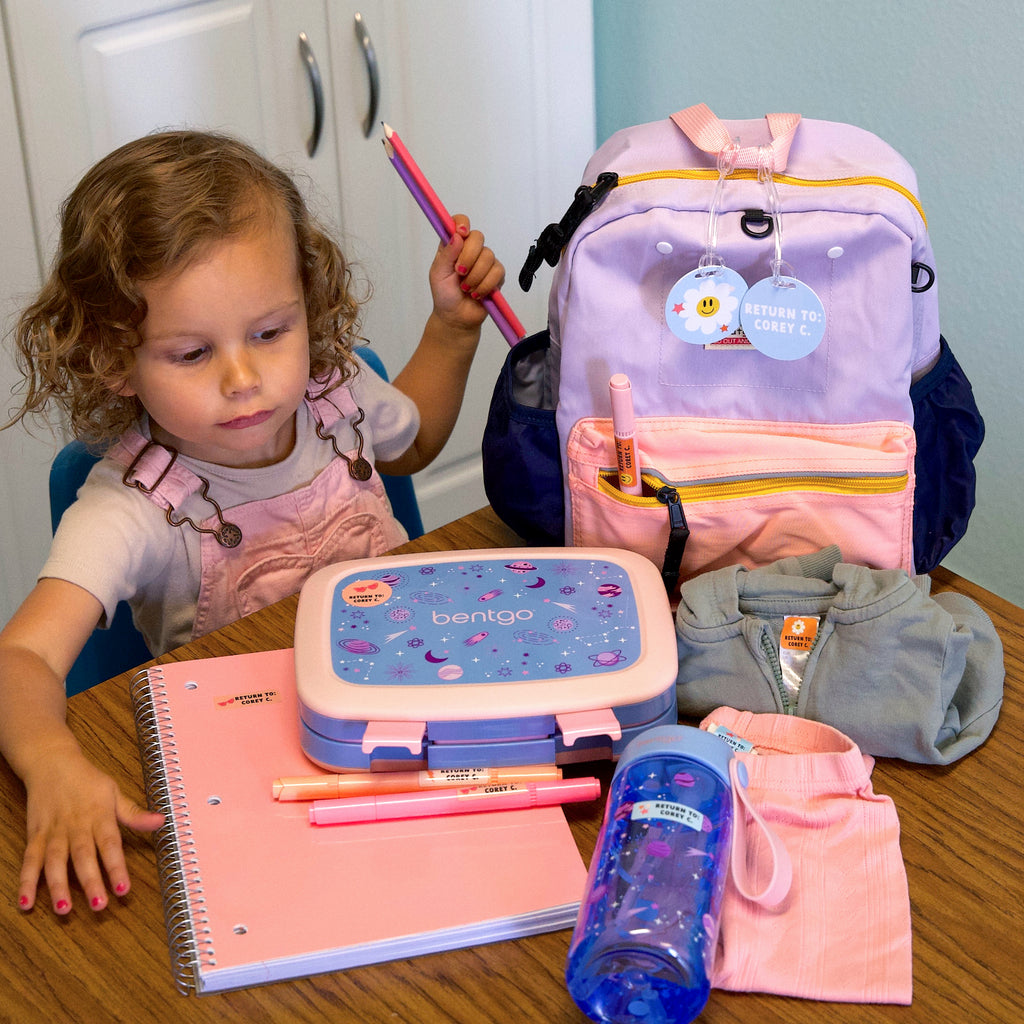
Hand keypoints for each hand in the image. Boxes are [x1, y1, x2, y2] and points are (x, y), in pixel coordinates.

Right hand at [18, 751, 163, 913]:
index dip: (117, 867)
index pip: (110, 844)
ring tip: (64, 909)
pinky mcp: (35, 835)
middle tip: (99, 905)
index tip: (124, 889)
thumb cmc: (86, 779)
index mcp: (99, 816)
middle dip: (91, 882)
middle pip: (83, 856)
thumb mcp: (114, 792)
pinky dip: (26, 881)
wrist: (51, 763)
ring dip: (58, 886)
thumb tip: (160, 821)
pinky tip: (26, 902)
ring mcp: (53, 832)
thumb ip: (133, 813)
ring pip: (55, 861)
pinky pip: (29, 860)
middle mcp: (76, 826)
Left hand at [428, 214, 505, 333]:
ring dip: (475, 276)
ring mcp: (484, 262)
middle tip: (460, 273)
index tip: (461, 233)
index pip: (460, 222)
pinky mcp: (496, 275)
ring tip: (466, 289)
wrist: (457, 317)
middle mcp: (470, 250)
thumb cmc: (444, 295)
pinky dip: (485, 285)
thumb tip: (457, 236)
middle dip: (469, 256)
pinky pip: (497, 272)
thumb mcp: (438, 274)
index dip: (462, 223)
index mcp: (453, 246)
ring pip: (488, 256)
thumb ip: (447, 254)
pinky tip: (476, 293)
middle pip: (478, 236)